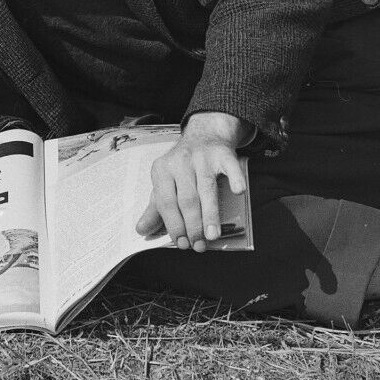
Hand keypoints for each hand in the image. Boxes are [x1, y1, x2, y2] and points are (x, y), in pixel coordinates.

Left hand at [136, 113, 246, 250]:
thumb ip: (155, 208)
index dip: (173, 225)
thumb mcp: (164, 183)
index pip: (166, 202)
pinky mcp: (223, 154)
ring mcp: (202, 157)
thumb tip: (141, 230)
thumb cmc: (182, 166)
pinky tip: (238, 192)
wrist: (204, 135)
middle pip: (186, 199)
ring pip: (206, 188)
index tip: (181, 243)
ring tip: (212, 235)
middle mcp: (180, 162)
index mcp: (162, 170)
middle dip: (192, 225)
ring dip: (210, 214)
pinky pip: (230, 168)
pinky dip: (235, 179)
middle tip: (198, 245)